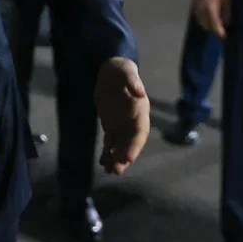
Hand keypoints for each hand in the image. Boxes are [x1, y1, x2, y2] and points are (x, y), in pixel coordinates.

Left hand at [95, 57, 149, 174]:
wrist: (112, 70)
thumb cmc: (121, 70)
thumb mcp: (126, 71)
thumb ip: (133, 81)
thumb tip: (139, 92)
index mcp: (140, 112)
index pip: (139, 133)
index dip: (134, 146)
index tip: (127, 157)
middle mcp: (132, 122)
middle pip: (130, 144)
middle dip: (124, 157)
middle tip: (116, 170)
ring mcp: (122, 124)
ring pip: (120, 145)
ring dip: (116, 158)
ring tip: (109, 171)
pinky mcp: (111, 124)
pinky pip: (110, 141)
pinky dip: (107, 152)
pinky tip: (102, 162)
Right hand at [192, 0, 231, 38]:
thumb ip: (227, 13)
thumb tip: (227, 23)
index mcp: (210, 10)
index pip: (215, 26)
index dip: (220, 33)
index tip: (225, 37)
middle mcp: (201, 12)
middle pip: (207, 26)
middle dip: (214, 30)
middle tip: (222, 30)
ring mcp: (196, 9)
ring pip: (201, 23)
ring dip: (208, 26)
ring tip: (216, 24)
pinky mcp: (193, 5)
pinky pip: (198, 17)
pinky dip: (204, 20)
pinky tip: (209, 18)